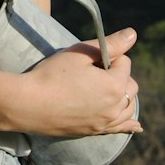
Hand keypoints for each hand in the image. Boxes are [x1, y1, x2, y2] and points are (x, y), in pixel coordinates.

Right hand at [11, 28, 141, 137]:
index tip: (88, 59)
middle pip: (130, 85)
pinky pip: (120, 128)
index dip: (108, 57)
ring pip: (128, 106)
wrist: (28, 104)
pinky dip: (129, 124)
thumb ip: (111, 44)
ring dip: (123, 95)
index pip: (125, 63)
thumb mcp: (80, 53)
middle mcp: (115, 107)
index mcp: (115, 86)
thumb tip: (133, 33)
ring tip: (107, 88)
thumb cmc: (52, 74)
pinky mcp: (95, 131)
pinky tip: (136, 126)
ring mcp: (105, 122)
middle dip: (117, 75)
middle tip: (91, 71)